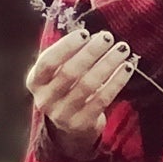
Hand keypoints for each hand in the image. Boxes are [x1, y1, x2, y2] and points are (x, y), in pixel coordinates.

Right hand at [25, 25, 134, 158]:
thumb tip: (94, 34)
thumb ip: (67, 55)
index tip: (85, 33)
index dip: (66, 46)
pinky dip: (116, 81)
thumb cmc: (66, 90)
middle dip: (91, 52)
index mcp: (35, 82)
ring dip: (108, 64)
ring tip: (122, 49)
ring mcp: (63, 114)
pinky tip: (127, 68)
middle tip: (108, 37)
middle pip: (70, 72)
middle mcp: (45, 99)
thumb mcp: (57, 73)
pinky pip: (103, 99)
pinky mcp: (82, 124)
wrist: (70, 128)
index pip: (48, 62)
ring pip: (88, 85)